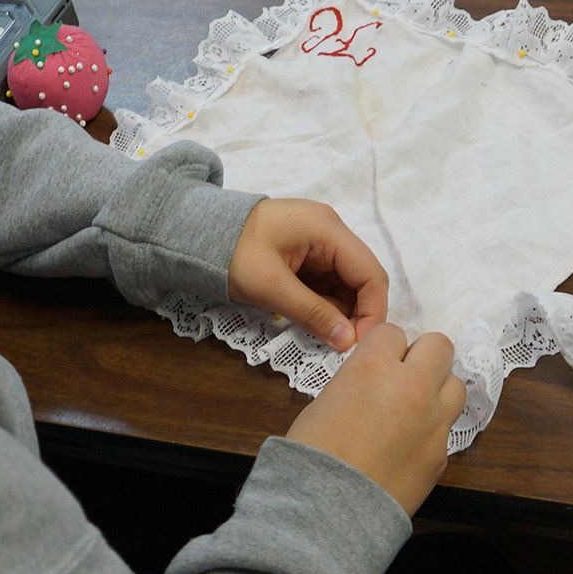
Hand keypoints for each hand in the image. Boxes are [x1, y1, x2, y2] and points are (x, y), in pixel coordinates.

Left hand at [227, 198, 387, 351]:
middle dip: (356, 313)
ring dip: (338, 310)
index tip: (361, 343)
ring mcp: (318, 240)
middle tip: (341, 344)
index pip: (370, 273)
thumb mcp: (270, 286)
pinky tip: (310, 317)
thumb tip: (349, 342)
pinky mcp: (307, 252)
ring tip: (320, 331)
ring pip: (345, 282)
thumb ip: (312, 313)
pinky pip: (327, 280)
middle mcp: (330, 230)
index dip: (373, 311)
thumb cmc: (232, 253)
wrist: (199, 233)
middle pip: (361, 278)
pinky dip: (323, 302)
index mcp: (326, 229)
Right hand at [285, 324, 465, 515]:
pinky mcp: (442, 454)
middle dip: (421, 356)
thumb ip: (360, 378)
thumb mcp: (328, 397)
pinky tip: (409, 442)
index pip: (393, 331)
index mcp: (375, 365)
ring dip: (437, 389)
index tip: (375, 360)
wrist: (328, 509)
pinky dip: (432, 428)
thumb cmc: (313, 450)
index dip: (382, 346)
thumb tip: (376, 381)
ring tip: (413, 407)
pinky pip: (447, 427)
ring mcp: (434, 421)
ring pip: (455, 385)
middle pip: (439, 346)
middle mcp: (412, 386)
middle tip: (403, 374)